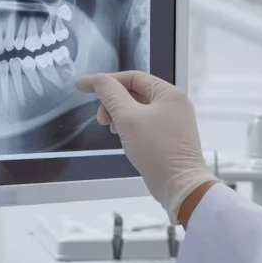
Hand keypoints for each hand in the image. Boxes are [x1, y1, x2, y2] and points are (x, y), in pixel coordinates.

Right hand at [75, 71, 215, 223]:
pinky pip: (144, 124)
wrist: (179, 185)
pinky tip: (123, 138)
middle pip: (134, 93)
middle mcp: (174, 104)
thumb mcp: (128, 118)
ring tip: (112, 129)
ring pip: (138, 110)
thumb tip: (99, 80)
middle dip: (112, 102)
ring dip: (119, 116)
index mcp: (169, 93)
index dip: (105, 81)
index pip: (132, 77)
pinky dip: (130, 128)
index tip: (82, 86)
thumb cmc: (156, 149)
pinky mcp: (169, 138)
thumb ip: (111, 94)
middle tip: (101, 119)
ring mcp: (173, 122)